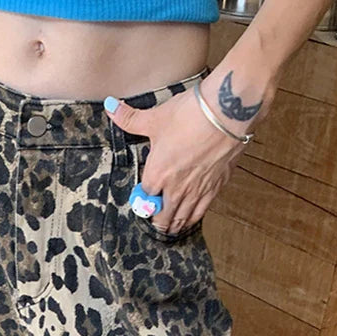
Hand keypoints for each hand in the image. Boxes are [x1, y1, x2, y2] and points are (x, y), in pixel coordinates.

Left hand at [104, 82, 250, 234]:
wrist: (226, 114)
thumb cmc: (189, 115)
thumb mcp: (155, 117)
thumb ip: (130, 118)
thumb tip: (110, 107)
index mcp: (157, 174)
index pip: (144, 198)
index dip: (143, 201)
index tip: (143, 199)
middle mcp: (175, 188)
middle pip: (162, 217)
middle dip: (157, 221)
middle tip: (155, 220)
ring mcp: (196, 191)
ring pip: (181, 219)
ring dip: (173, 225)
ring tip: (170, 228)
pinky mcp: (215, 188)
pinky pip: (201, 212)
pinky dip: (192, 219)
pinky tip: (190, 219)